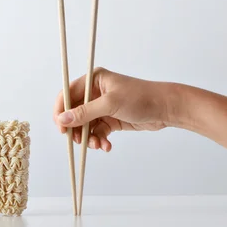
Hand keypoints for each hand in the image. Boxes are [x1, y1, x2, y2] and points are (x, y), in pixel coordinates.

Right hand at [53, 67, 178, 151]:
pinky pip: (97, 131)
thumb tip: (63, 119)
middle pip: (75, 112)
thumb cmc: (140, 98)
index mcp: (93, 80)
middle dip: (76, 129)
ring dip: (88, 137)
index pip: (67, 94)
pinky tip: (106, 146)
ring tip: (97, 146)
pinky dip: (99, 140)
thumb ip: (85, 113)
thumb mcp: (110, 104)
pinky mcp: (110, 119)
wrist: (165, 108)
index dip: (61, 110)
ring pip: (86, 125)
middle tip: (78, 141)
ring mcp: (103, 106)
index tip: (61, 127)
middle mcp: (95, 92)